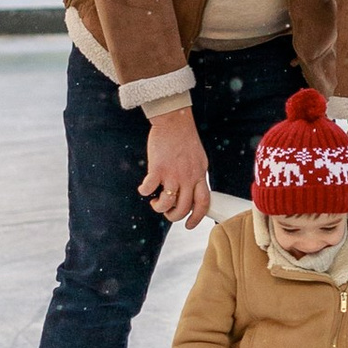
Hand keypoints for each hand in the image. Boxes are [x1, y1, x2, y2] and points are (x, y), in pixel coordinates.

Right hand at [139, 106, 211, 225]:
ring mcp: (173, 174)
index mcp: (200, 175)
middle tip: (166, 212)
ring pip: (166, 204)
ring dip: (159, 207)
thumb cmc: (185, 139)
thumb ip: (196, 176)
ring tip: (156, 201)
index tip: (189, 225)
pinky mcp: (158, 169)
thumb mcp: (199, 160)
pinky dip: (144, 192)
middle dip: (173, 216)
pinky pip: (149, 189)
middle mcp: (188, 178)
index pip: (203, 203)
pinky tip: (144, 189)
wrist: (174, 122)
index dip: (197, 218)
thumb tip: (191, 192)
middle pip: (183, 208)